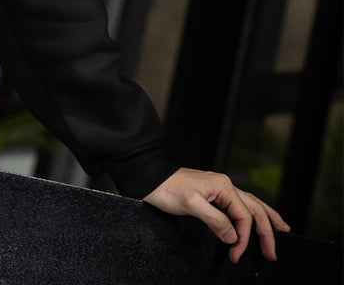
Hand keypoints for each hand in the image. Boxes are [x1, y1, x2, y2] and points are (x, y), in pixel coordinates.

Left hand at [144, 167, 289, 262]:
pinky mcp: (213, 193)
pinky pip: (238, 204)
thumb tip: (234, 237)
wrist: (150, 177)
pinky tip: (255, 218)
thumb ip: (216, 221)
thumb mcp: (191, 205)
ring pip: (250, 204)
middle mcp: (225, 185)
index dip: (244, 238)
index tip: (236, 255)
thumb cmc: (167, 189)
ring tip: (282, 229)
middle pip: (254, 209)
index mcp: (223, 186)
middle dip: (266, 232)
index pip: (243, 216)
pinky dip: (250, 213)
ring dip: (265, 219)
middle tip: (273, 254)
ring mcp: (219, 188)